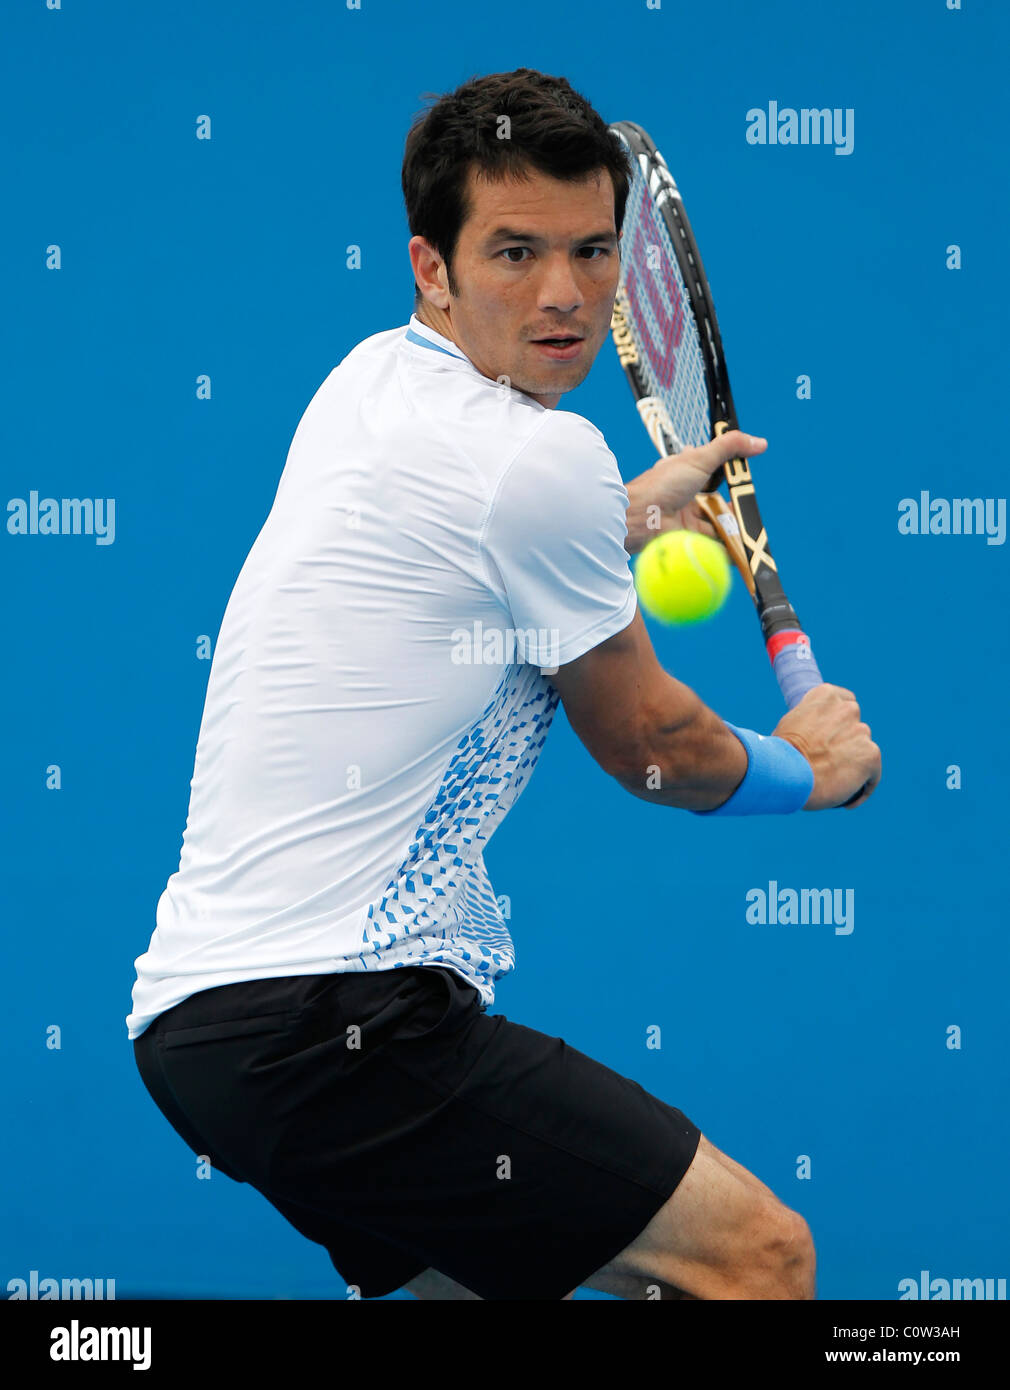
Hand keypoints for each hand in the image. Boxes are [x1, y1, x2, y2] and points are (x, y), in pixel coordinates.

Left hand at [624, 430, 767, 554]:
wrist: (639, 517)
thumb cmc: (663, 484)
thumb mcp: (699, 459)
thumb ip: (729, 448)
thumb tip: (760, 442)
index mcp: (686, 472)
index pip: (712, 471)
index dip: (727, 473)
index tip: (742, 475)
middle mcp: (686, 495)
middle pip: (717, 501)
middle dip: (734, 506)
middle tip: (748, 507)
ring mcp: (686, 517)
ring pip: (715, 524)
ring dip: (732, 528)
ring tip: (749, 530)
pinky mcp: (686, 538)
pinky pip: (711, 544)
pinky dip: (726, 548)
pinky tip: (741, 550)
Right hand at [773, 684, 881, 809]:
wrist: (786, 772)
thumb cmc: (780, 754)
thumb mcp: (790, 725)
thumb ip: (810, 724)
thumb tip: (814, 736)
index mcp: (826, 695)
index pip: (845, 704)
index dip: (840, 724)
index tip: (831, 739)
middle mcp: (848, 709)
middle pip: (855, 729)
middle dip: (846, 746)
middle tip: (828, 765)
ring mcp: (861, 731)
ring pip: (863, 752)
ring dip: (852, 766)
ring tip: (833, 786)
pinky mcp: (871, 755)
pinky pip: (872, 776)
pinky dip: (861, 789)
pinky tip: (846, 802)